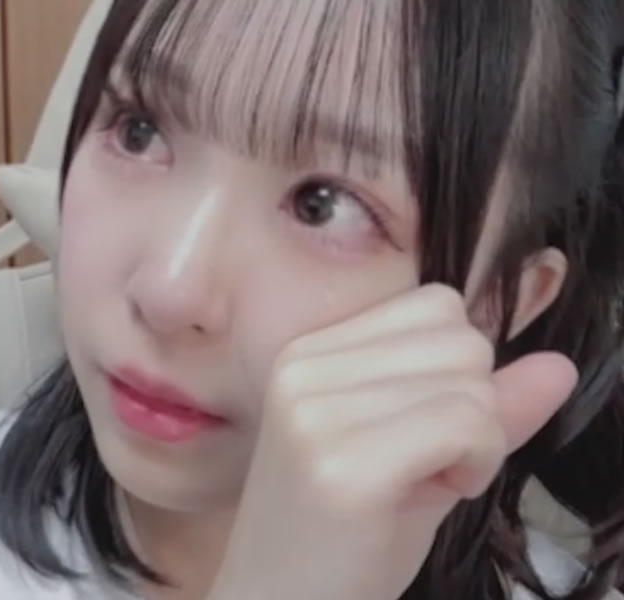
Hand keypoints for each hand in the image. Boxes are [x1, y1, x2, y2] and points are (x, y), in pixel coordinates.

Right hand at [207, 284, 577, 599]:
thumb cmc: (342, 538)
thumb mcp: (416, 456)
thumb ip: (483, 404)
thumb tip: (558, 365)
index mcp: (307, 353)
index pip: (436, 305)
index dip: (456, 373)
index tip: (417, 433)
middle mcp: (303, 368)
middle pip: (462, 339)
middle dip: (473, 406)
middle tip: (421, 467)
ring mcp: (318, 413)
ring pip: (472, 382)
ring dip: (478, 442)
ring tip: (420, 483)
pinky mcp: (345, 464)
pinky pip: (469, 425)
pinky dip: (477, 465)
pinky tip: (433, 496)